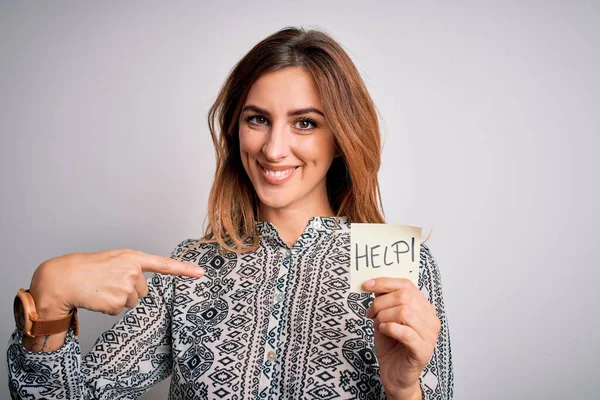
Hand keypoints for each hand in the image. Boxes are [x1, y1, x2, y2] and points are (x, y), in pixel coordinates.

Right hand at [29, 248, 204, 318]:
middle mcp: (133, 270)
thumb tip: (143, 289)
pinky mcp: (118, 302)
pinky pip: (120, 311)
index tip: (202, 273)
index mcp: (133, 257)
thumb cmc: (87, 268)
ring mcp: (127, 286)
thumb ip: (133, 269)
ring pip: (132, 302)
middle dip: (128, 290)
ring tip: (102, 289)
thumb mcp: (114, 260)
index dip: (184, 270)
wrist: (64, 278)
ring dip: (118, 300)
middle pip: (143, 291)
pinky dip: (109, 308)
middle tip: (109, 283)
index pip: (164, 264)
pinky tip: (98, 298)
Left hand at [364, 278, 439, 398]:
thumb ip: (384, 301)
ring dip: (384, 316)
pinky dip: (391, 328)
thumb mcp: (385, 318)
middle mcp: (431, 319)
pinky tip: (383, 330)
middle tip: (370, 313)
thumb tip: (375, 284)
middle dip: (381, 303)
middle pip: (405, 297)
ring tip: (377, 324)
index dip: (385, 282)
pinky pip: (407, 333)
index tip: (366, 285)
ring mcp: (429, 335)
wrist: (394, 375)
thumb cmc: (391, 346)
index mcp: (424, 308)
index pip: (407, 285)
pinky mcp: (423, 351)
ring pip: (405, 312)